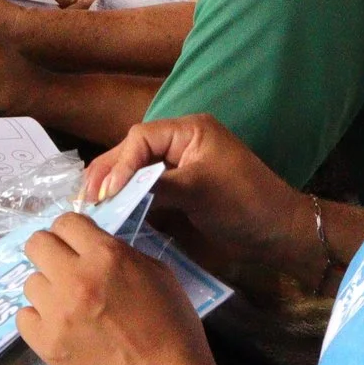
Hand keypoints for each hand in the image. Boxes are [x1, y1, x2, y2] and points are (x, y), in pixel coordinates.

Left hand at [16, 212, 218, 364]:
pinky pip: (24, 317)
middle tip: (65, 270)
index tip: (77, 246)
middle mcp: (76, 278)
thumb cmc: (173, 329)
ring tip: (70, 308)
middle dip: (50, 253)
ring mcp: (56, 312)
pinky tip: (61, 329)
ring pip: (30, 283)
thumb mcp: (158, 275)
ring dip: (48, 291)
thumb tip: (93, 245)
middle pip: (36, 244)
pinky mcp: (45, 343)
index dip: (72, 233)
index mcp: (107, 256)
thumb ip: (121, 254)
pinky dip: (40, 321)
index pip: (65, 222)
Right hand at [83, 114, 318, 282]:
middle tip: (84, 198)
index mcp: (190, 130)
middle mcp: (182, 142)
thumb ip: (155, 185)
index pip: (140, 138)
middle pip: (133, 151)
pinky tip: (112, 208)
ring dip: (113, 185)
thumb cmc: (245, 206)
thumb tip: (114, 191)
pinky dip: (128, 195)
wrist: (279, 234)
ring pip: (136, 168)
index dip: (118, 164)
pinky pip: (147, 185)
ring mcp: (181, 164)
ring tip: (90, 204)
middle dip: (108, 173)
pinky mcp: (181, 187)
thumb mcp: (199, 191)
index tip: (105, 192)